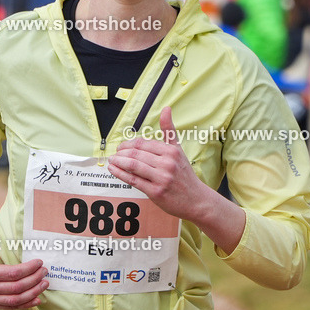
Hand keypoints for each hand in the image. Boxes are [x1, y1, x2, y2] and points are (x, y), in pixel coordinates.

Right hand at [0, 230, 47, 309]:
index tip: (39, 262)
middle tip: (44, 271)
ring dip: (33, 292)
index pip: (11, 273)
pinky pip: (11, 307)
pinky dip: (26, 304)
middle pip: (15, 287)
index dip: (28, 269)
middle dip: (34, 279)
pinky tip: (38, 299)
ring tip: (44, 284)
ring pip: (15, 300)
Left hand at [109, 106, 206, 222]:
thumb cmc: (184, 175)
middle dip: (121, 152)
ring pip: (133, 165)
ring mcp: (161, 178)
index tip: (121, 147)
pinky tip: (114, 170)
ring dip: (118, 162)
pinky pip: (133, 180)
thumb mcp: (178, 150)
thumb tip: (166, 108)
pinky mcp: (156, 192)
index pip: (143, 143)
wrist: (196, 200)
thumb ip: (169, 131)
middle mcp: (167, 163)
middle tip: (115, 153)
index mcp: (171, 151)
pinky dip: (120, 174)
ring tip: (112, 160)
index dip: (128, 144)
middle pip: (136, 153)